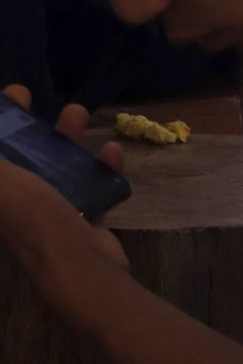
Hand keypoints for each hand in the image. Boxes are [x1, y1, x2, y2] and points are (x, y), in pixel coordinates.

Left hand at [0, 84, 131, 301]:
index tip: (8, 97)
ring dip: (63, 141)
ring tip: (80, 112)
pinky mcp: (80, 224)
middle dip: (23, 126)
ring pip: (51, 169)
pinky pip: (88, 189)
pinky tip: (111, 152)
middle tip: (33, 97)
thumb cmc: (33, 217)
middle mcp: (12, 206)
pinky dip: (99, 170)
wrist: (80, 266)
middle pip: (14, 159)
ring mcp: (46, 215)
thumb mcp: (0, 178)